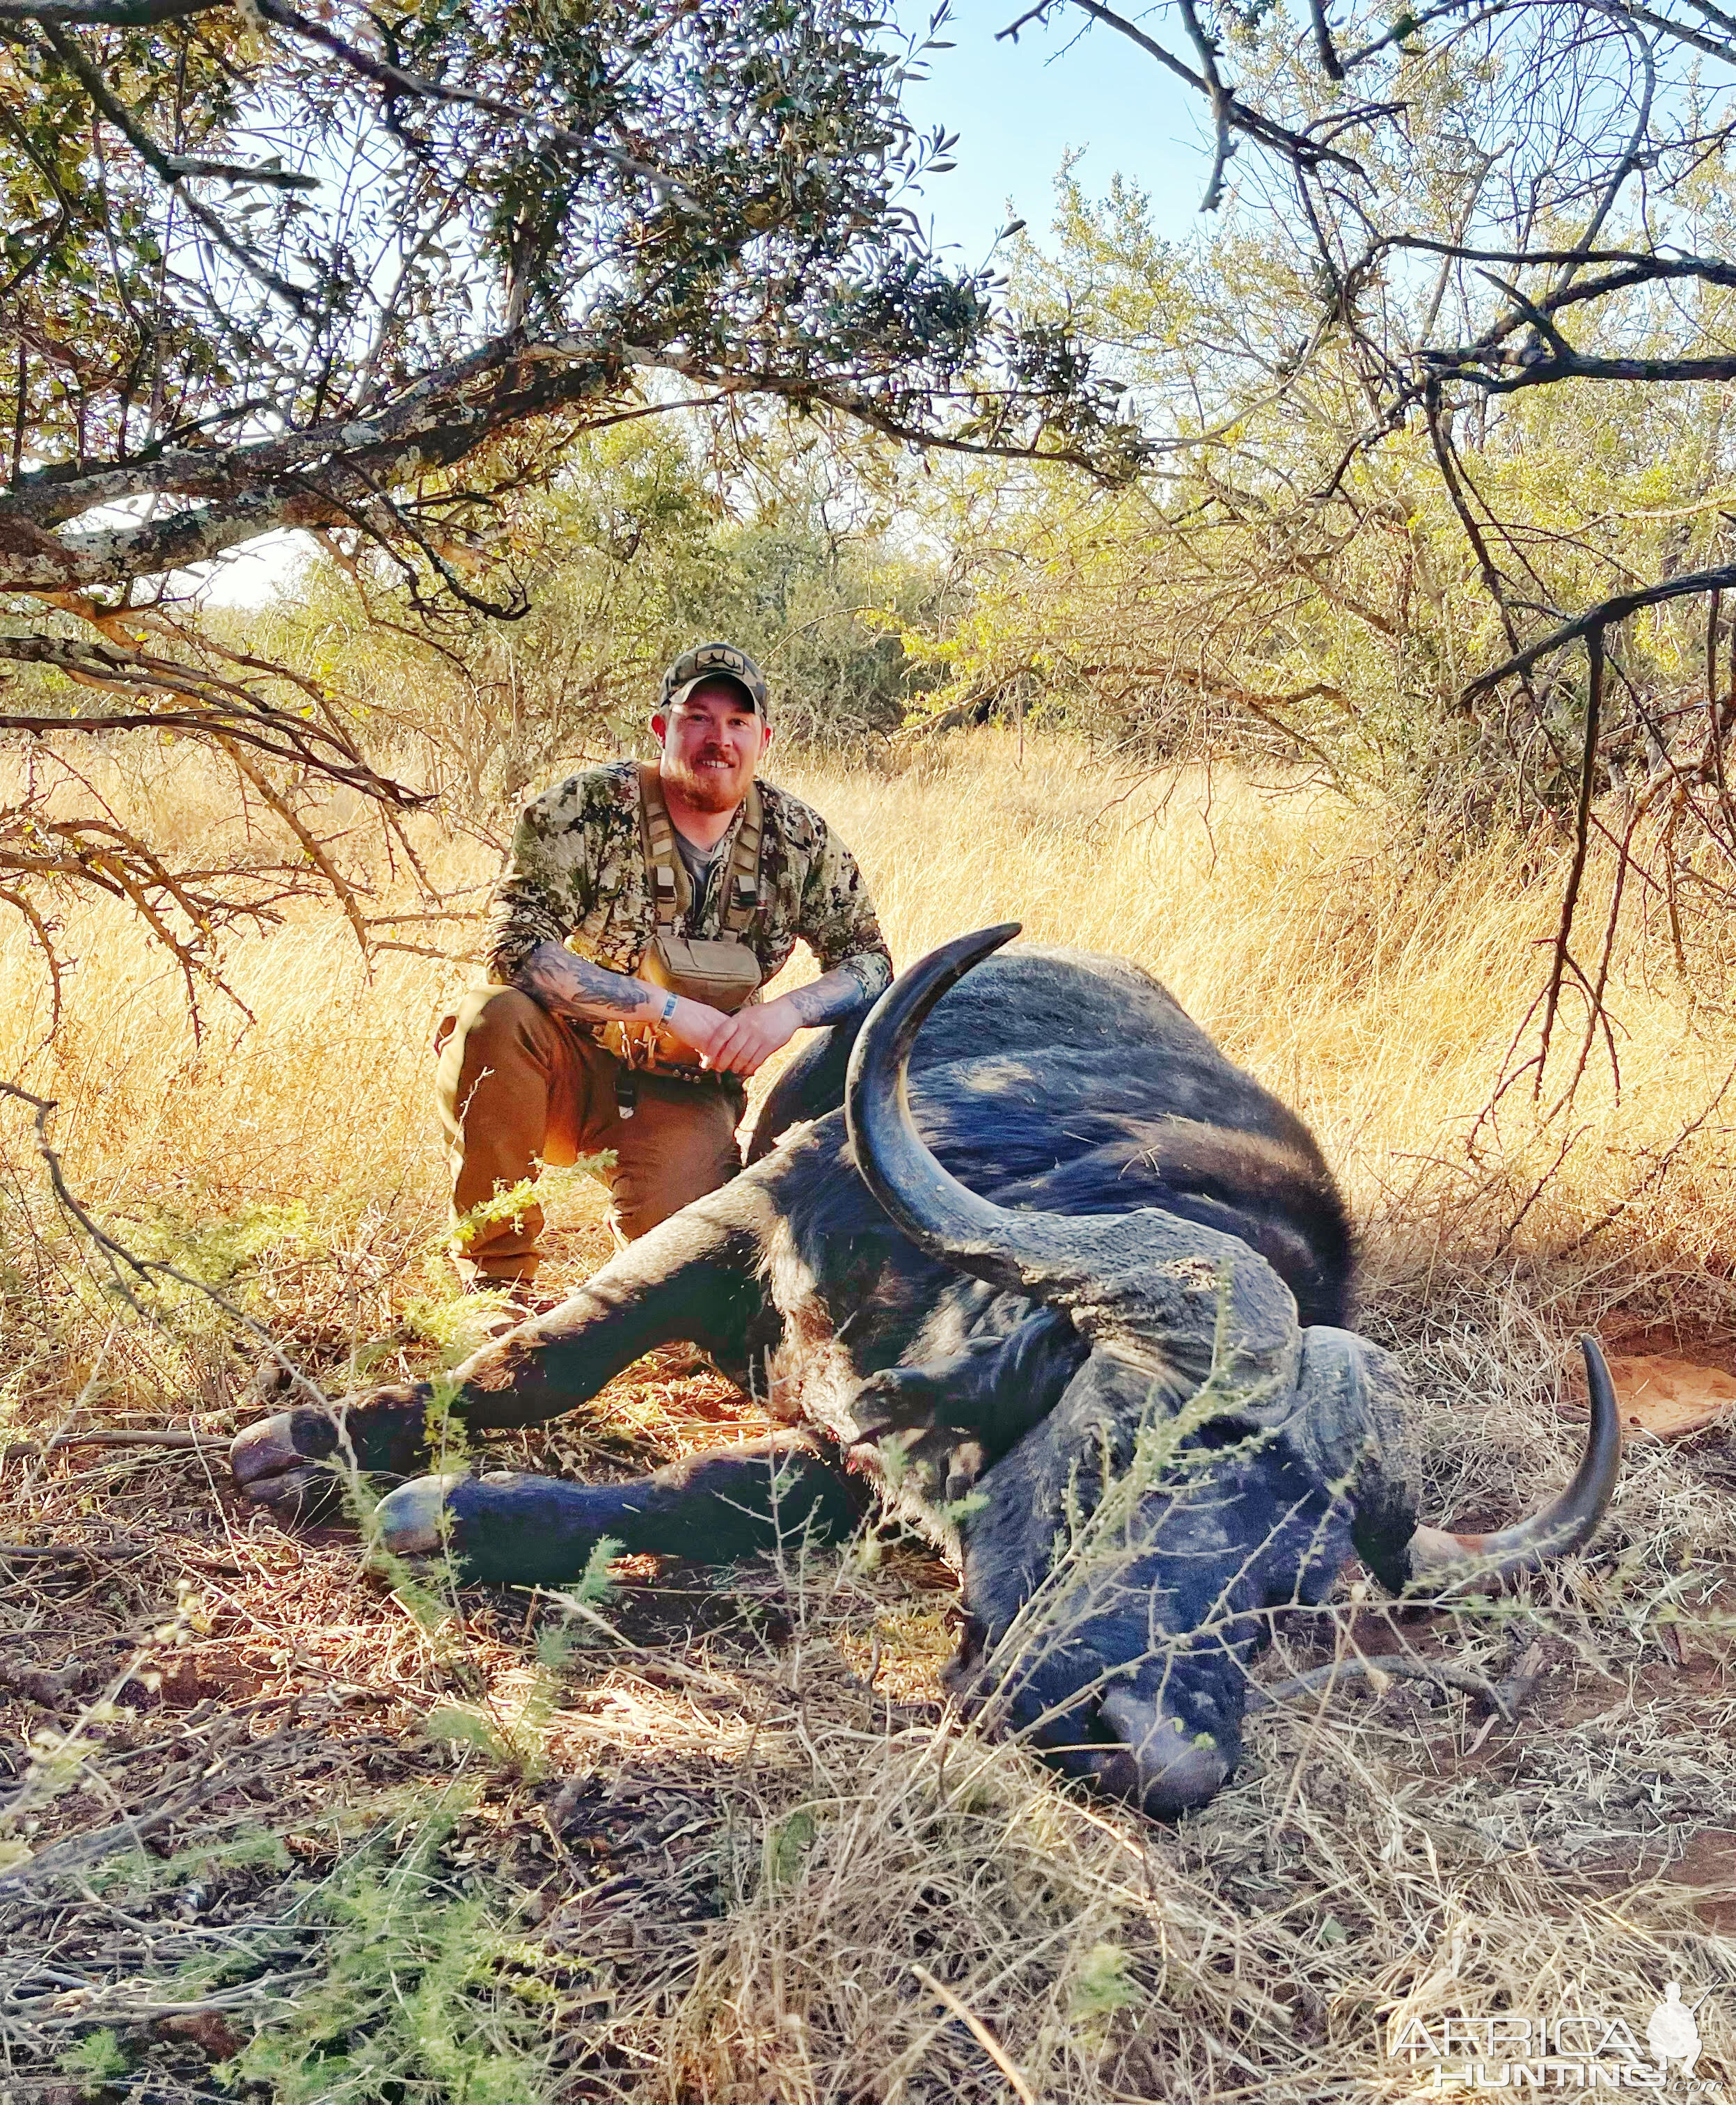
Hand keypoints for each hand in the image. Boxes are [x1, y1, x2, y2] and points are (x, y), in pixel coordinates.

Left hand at [674, 995, 800, 1076]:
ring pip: (743, 1057)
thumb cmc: (763, 1014)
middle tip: (718, 1068)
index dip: (712, 1049)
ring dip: (735, 1067)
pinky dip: (749, 1068)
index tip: (707, 1059)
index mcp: (740, 1018)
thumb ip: (734, 1026)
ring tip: (733, 1070)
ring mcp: (760, 1036)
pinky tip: (746, 1070)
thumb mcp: (747, 1014)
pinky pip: (756, 1061)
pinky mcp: (770, 1045)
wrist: (788, 1011)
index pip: (721, 1035)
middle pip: (731, 1049)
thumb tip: (717, 1042)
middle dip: (722, 1062)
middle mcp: (748, 1027)